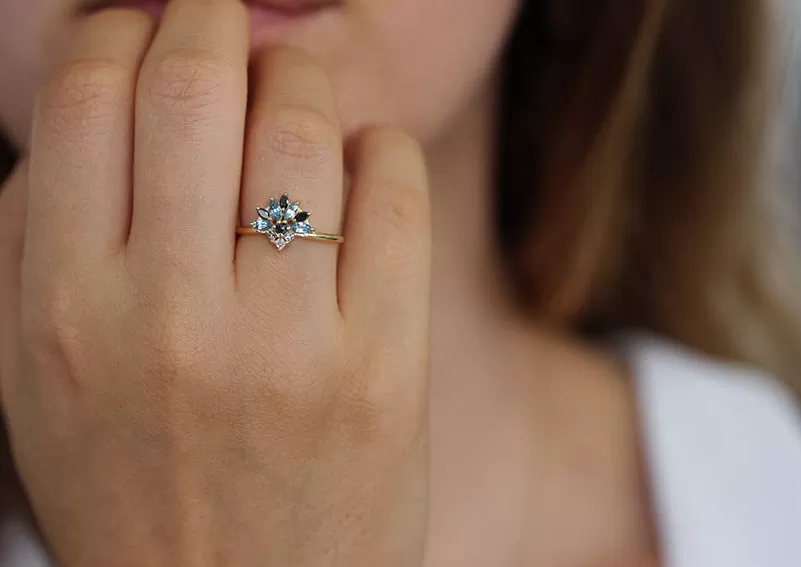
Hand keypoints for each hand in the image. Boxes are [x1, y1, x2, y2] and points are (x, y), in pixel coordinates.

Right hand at [0, 2, 430, 565]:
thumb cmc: (138, 489)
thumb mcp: (40, 383)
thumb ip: (39, 244)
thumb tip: (91, 110)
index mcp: (67, 315)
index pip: (86, 102)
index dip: (117, 30)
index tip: (142, 28)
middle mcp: (173, 322)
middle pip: (196, 87)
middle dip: (212, 20)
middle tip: (224, 21)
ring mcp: (289, 347)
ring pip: (303, 126)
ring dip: (301, 78)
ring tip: (295, 91)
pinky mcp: (386, 369)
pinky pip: (394, 194)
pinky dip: (381, 147)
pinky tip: (363, 160)